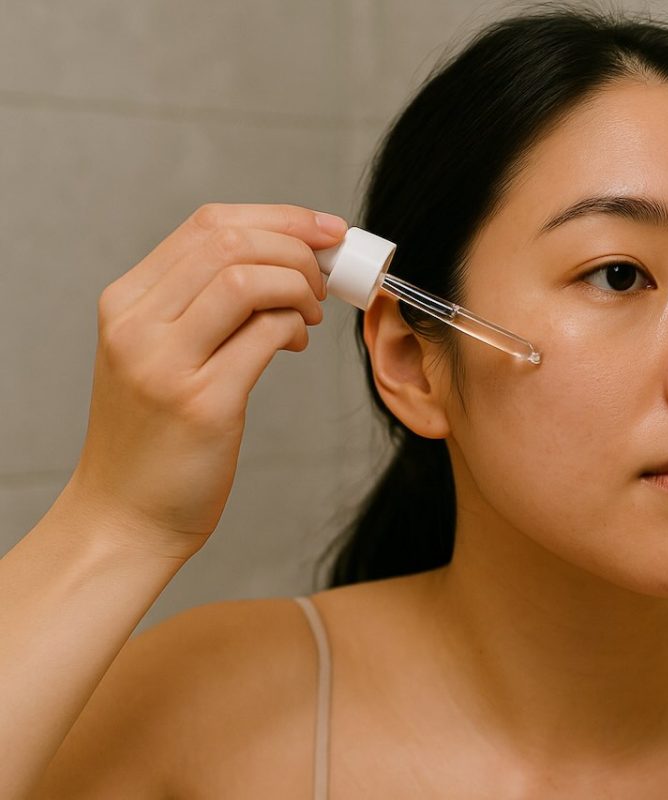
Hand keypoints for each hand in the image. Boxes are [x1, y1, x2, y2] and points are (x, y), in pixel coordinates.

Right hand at [65, 203, 345, 558]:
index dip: (281, 218)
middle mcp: (137, 325)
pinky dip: (296, 327)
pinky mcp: (202, 403)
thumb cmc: (157, 436)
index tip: (326, 230)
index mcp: (126, 303)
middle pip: (230, 241)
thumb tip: (287, 260)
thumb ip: (204, 305)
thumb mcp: (160, 355)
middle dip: (299, 249)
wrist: (126, 516)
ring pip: (248, 278)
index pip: (208, 224)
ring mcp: (165, 363)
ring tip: (311, 314)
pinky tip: (297, 343)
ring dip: (300, 287)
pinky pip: (267, 334)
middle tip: (325, 280)